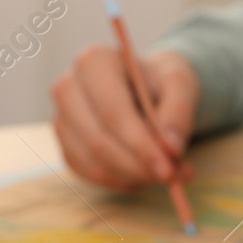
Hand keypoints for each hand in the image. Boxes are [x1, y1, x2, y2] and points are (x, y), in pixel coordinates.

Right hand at [52, 45, 197, 190]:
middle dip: (137, 166)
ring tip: (164, 174)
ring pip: (94, 162)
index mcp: (94, 62)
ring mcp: (63, 119)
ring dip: (132, 176)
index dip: (140, 144)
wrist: (147, 90)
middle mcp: (69, 88)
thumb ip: (179, 113)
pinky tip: (143, 174)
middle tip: (171, 177)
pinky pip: (91, 174)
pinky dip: (121, 181)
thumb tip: (172, 148)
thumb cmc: (161, 84)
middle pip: (99, 140)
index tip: (168, 168)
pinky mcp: (66, 146)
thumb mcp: (180, 86)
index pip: (112, 110)